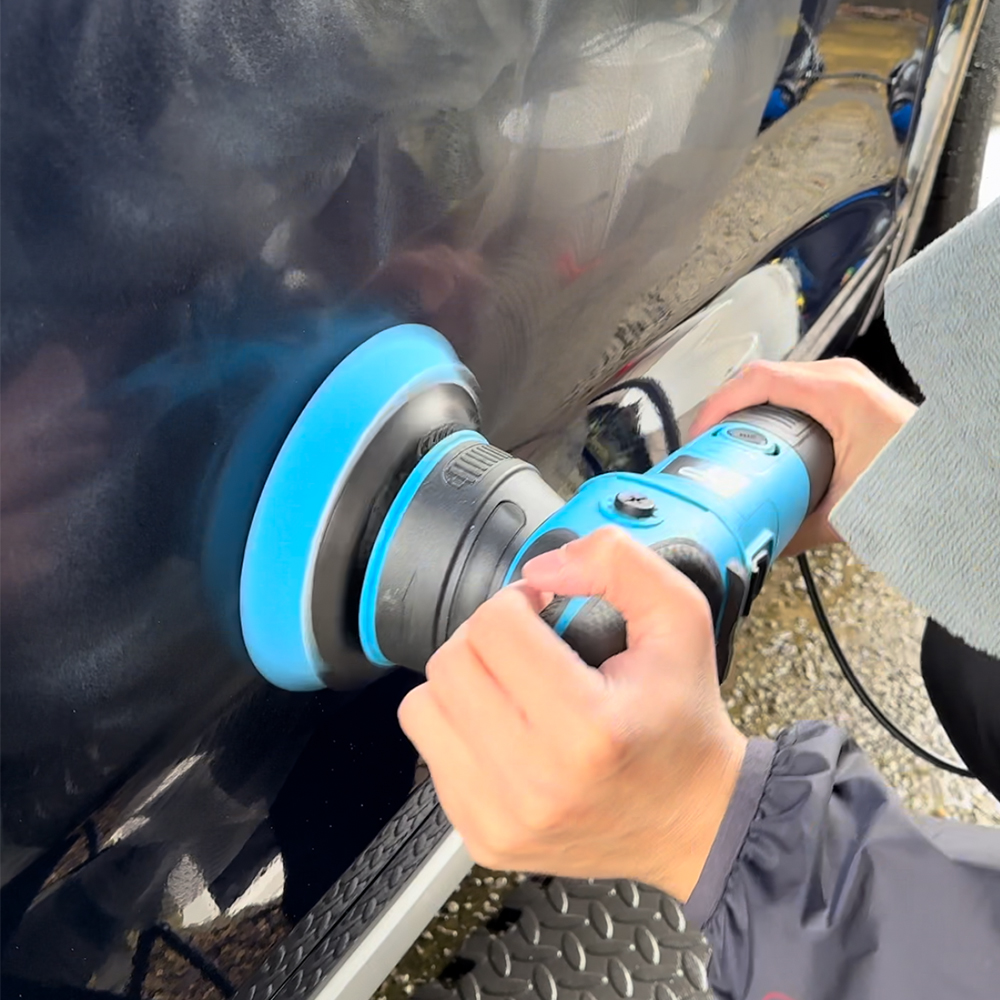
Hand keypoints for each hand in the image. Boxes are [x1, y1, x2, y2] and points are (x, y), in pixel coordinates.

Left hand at [398, 527, 746, 899]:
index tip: (543, 611)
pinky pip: (430, 754)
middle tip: (526, 645)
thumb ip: (619, 564)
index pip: (494, 626)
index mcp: (587, 727)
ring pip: (423, 707)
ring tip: (511, 686)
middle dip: (485, 637)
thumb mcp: (681, 618)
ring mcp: (504, 818)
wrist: (695, 820)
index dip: (517, 600)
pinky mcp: (485, 839)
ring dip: (463, 682)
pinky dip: (459, 730)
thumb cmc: (683, 720)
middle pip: (450, 664)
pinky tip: (505, 728)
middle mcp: (537, 781)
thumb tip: (540, 570)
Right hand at [689, 358, 916, 553]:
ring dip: (743, 409)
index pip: (757, 380)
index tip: (699, 434)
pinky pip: (792, 389)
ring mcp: (842, 380)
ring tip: (723, 440)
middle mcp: (838, 377)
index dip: (718, 405)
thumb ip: (797, 529)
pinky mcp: (844, 391)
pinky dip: (767, 410)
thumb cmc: (917, 479)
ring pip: (773, 380)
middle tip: (703, 444)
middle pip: (759, 378)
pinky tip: (757, 435)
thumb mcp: (847, 511)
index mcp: (836, 394)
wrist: (957, 474)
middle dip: (723, 410)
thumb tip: (758, 543)